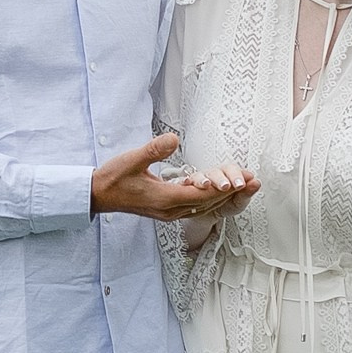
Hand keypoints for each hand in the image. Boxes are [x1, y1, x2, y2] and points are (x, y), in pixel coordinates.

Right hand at [91, 135, 259, 221]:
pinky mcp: (167, 211)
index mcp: (164, 199)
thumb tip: (174, 139)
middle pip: (208, 204)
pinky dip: (210, 201)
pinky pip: (195, 208)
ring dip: (223, 197)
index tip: (242, 181)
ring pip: (203, 209)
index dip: (224, 189)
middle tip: (252, 182)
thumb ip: (154, 150)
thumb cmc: (114, 177)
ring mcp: (169, 213)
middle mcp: (170, 210)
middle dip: (231, 193)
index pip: (201, 196)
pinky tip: (218, 192)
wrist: (100, 195)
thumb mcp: (132, 159)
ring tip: (242, 186)